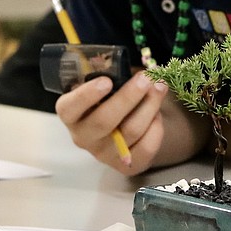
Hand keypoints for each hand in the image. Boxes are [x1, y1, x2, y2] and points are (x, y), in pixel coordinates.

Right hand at [55, 72, 174, 175]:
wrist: (126, 124)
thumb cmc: (111, 96)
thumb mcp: (105, 82)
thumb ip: (109, 73)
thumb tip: (123, 64)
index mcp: (71, 114)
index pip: (69, 108)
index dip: (86, 95)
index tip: (106, 81)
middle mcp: (83, 137)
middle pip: (104, 121)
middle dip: (128, 97)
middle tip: (146, 78)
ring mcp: (104, 154)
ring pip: (130, 131)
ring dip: (150, 106)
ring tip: (160, 87)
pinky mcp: (126, 166)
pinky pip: (145, 148)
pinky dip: (156, 128)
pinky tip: (158, 113)